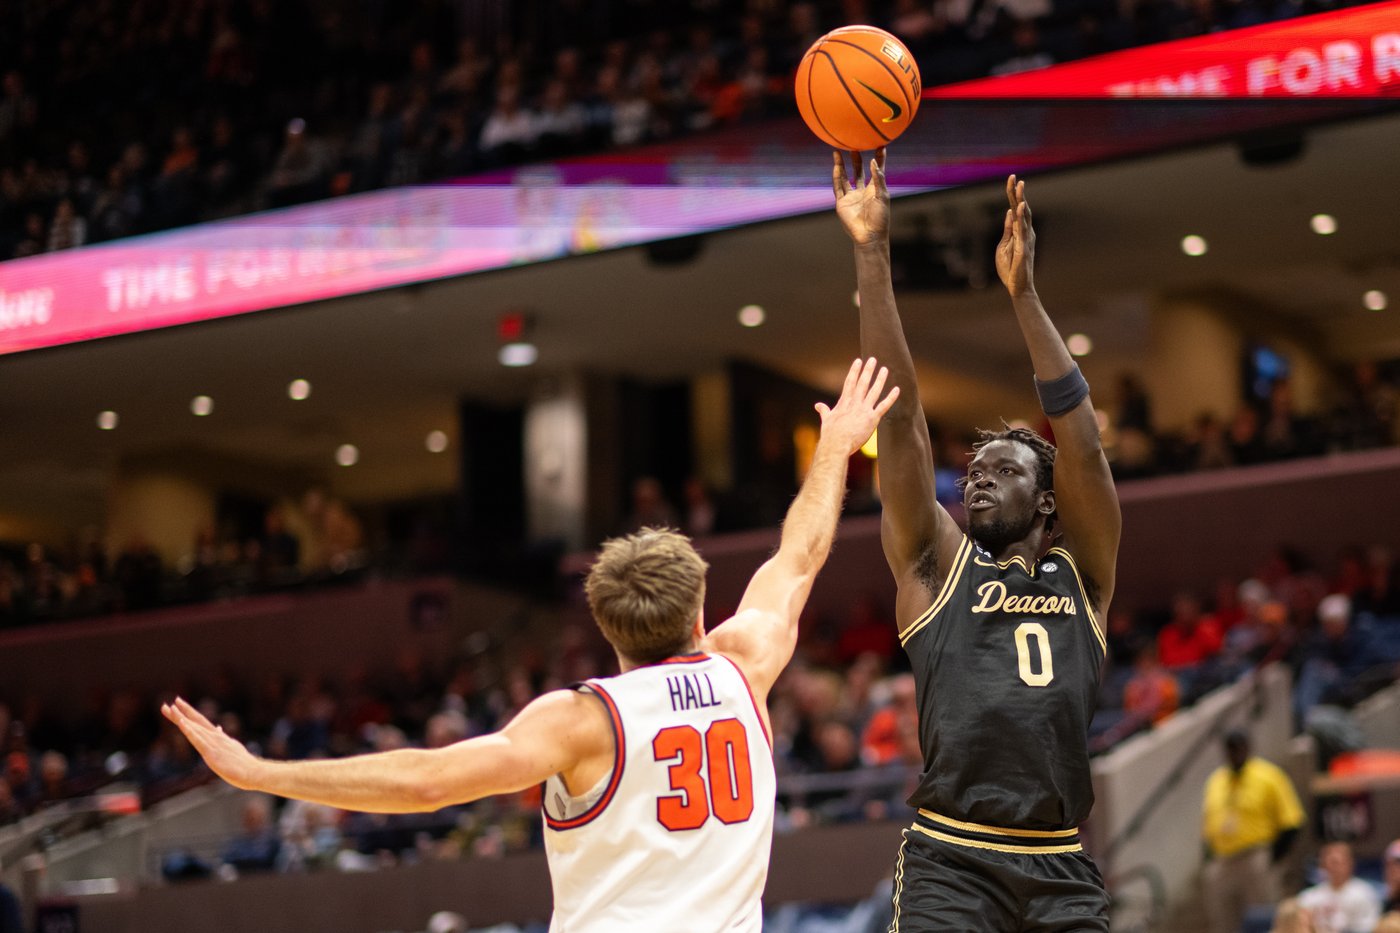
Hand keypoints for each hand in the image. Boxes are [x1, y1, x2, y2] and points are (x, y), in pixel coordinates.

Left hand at [162, 696, 262, 790]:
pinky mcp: (211, 752)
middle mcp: (215, 736)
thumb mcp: (232, 746)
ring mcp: (213, 743)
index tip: (177, 705)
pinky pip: (198, 740)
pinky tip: (182, 723)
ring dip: (181, 717)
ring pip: (194, 727)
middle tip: (166, 704)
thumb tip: (218, 728)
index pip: (200, 722)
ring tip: (170, 708)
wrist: (253, 772)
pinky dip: (189, 730)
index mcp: (218, 736)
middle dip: (181, 712)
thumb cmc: (243, 763)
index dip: (188, 713)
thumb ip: (223, 737)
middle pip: (195, 721)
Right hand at [816, 357, 899, 454]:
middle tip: (873, 360)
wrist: (837, 444)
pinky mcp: (872, 419)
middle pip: (862, 383)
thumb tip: (817, 405)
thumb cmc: (830, 434)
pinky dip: (891, 397)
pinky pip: (884, 406)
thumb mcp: (826, 420)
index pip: (850, 383)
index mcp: (844, 403)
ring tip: (884, 369)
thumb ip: (824, 410)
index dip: (854, 371)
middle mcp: (855, 403)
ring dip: (880, 380)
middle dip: (868, 371)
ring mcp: (864, 410)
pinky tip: (897, 389)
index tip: (858, 361)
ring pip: (874, 391)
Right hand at [833, 148, 888, 245]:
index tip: (880, 144)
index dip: (879, 158)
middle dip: (857, 158)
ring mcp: (851, 197)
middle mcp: (863, 191)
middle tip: (855, 144)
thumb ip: (878, 178)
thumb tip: (873, 162)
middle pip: (859, 171)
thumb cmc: (880, 217)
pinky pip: (838, 187)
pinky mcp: (842, 203)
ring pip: (845, 177)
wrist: (869, 235)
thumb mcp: (883, 195)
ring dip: (842, 164)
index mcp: (875, 189)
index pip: (877, 170)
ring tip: (838, 151)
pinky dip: (837, 176)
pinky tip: (836, 166)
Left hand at [995, 175, 1036, 297]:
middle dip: (1018, 193)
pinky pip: (1022, 230)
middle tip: (1015, 177)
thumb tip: (1008, 212)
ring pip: (1024, 216)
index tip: (1011, 178)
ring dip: (1021, 200)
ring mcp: (1026, 239)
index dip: (1013, 194)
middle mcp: (1026, 232)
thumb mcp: (1004, 245)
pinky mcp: (1023, 248)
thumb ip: (1008, 229)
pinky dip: (1021, 217)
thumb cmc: (1010, 268)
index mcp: (1020, 232)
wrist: (1016, 287)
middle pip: (1022, 209)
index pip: (1015, 209)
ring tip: (1020, 185)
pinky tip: (1020, 206)